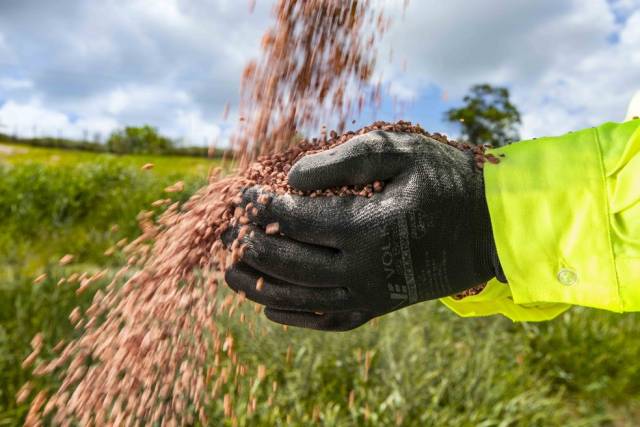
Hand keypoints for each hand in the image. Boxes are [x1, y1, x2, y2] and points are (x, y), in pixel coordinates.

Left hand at [223, 130, 501, 330]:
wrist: (491, 228)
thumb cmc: (446, 181)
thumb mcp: (401, 151)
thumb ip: (345, 159)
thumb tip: (292, 179)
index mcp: (370, 228)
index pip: (299, 220)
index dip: (264, 208)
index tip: (243, 196)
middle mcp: (367, 270)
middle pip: (292, 263)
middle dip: (252, 246)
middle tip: (225, 233)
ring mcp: (373, 294)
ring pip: (302, 299)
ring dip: (261, 287)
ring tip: (229, 272)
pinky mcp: (379, 307)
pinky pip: (328, 320)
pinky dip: (295, 317)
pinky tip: (270, 308)